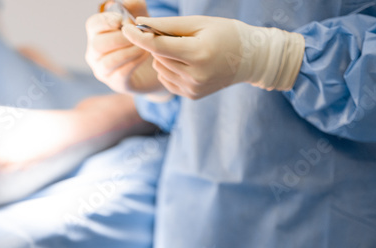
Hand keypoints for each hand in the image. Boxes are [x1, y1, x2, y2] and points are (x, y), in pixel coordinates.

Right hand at [84, 0, 165, 95]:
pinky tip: (146, 54)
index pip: (92, 25)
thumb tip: (127, 3)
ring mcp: (103, 71)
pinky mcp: (116, 84)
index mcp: (97, 34)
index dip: (105, 21)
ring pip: (109, 61)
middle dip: (120, 38)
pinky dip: (134, 62)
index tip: (122, 20)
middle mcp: (95, 54)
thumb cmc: (144, 39)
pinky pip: (121, 73)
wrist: (158, 65)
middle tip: (138, 34)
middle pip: (97, 44)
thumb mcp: (141, 19)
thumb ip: (134, 7)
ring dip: (129, 51)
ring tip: (145, 45)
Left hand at [122, 15, 303, 96]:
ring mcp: (193, 89)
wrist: (249, 59)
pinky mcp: (192, 96)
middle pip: (158, 57)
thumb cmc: (225, 33)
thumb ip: (168, 26)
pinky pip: (167, 80)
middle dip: (158, 44)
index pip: (158, 46)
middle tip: (175, 35)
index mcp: (198, 53)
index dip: (138, 36)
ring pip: (160, 69)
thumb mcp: (199, 23)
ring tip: (186, 50)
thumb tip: (140, 25)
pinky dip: (170, 70)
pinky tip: (187, 63)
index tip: (125, 28)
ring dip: (164, 57)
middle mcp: (195, 75)